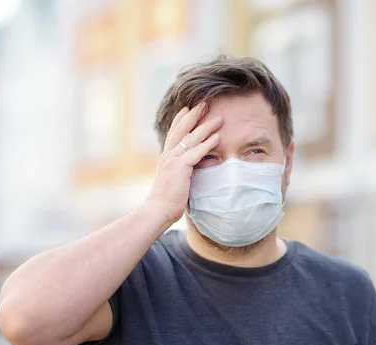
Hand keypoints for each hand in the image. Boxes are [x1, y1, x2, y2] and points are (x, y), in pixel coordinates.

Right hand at [144, 103, 222, 223]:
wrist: (157, 210)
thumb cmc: (166, 200)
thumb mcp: (172, 180)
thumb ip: (178, 171)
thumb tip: (187, 169)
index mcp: (165, 157)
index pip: (173, 133)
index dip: (180, 120)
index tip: (187, 108)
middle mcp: (168, 155)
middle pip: (181, 130)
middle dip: (193, 115)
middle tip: (204, 103)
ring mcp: (173, 160)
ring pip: (191, 138)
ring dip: (206, 126)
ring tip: (218, 118)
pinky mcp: (180, 168)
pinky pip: (196, 152)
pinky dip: (207, 144)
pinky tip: (217, 137)